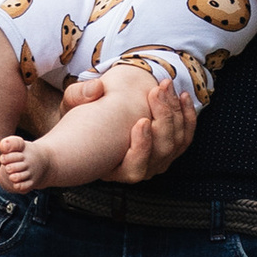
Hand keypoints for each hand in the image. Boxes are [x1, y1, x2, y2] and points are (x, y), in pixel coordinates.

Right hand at [58, 66, 195, 178]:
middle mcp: (139, 170)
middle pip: (162, 152)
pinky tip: (182, 96)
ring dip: (174, 111)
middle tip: (156, 90)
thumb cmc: (78, 119)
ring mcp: (156, 161)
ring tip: (165, 86)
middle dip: (164, 118)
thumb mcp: (70, 107)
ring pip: (176, 142)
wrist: (94, 119)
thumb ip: (78, 97)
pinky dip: (187, 116)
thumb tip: (95, 89)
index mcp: (113, 169)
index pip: (134, 168)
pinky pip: (185, 137)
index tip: (142, 121)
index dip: (142, 147)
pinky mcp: (169, 149)